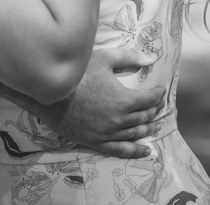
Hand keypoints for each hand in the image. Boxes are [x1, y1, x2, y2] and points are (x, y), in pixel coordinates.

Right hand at [31, 45, 164, 158]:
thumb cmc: (77, 74)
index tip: (160, 89)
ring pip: (135, 134)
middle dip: (154, 110)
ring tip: (155, 124)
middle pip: (144, 117)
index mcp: (124, 100)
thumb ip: (130, 57)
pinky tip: (146, 151)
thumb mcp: (104, 58)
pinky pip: (120, 150)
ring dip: (147, 128)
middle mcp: (119, 120)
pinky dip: (135, 151)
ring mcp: (107, 133)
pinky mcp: (96, 141)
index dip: (158, 94)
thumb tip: (154, 57)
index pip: (149, 99)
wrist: (49, 94)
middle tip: (158, 104)